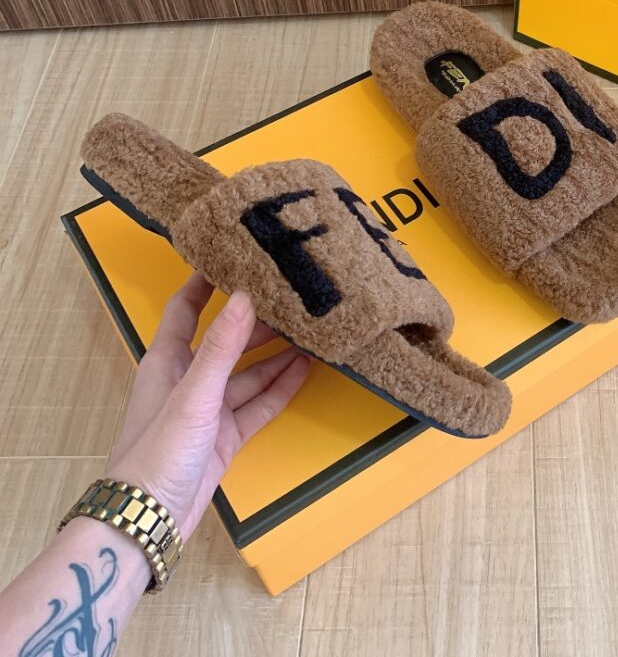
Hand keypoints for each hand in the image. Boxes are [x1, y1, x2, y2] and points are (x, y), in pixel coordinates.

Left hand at [105, 273, 310, 539]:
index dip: (205, 282)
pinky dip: (280, 387)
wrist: (148, 522)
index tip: (233, 255)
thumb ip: (221, 347)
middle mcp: (188, 380)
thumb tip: (245, 295)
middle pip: (227, 339)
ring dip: (276, 354)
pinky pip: (258, 404)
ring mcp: (209, 410)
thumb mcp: (193, 395)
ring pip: (248, 372)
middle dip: (257, 319)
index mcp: (168, 361)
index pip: (186, 309)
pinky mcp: (225, 437)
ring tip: (310, 329)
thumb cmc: (157, 453)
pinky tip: (305, 369)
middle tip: (292, 295)